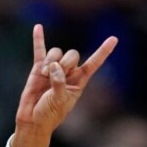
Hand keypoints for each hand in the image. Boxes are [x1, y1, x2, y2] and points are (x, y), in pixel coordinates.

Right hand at [9, 24, 116, 146]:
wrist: (33, 119)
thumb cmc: (50, 114)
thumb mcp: (59, 101)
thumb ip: (59, 83)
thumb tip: (54, 66)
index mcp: (79, 82)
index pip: (94, 63)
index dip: (103, 51)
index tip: (114, 39)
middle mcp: (68, 73)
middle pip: (72, 54)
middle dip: (65, 61)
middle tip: (56, 74)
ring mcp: (53, 69)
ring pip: (56, 52)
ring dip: (50, 61)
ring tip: (44, 75)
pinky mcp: (38, 68)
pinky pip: (40, 50)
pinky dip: (39, 39)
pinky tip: (38, 27)